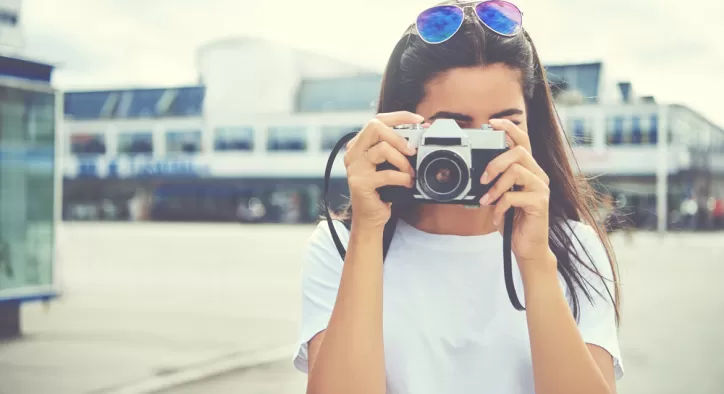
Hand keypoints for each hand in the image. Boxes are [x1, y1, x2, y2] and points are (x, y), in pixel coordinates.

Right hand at [344, 111, 421, 229]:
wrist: (370, 217)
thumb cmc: (382, 190)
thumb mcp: (390, 164)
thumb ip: (399, 147)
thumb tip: (422, 129)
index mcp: (360, 144)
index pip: (377, 120)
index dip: (400, 117)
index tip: (419, 120)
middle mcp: (353, 152)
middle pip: (375, 127)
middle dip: (399, 136)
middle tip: (412, 151)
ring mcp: (354, 167)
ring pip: (382, 148)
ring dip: (403, 161)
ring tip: (410, 173)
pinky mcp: (359, 183)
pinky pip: (387, 174)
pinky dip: (402, 178)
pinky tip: (407, 184)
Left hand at [479, 119, 554, 270]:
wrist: (527, 247)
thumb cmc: (513, 221)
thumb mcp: (499, 198)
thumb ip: (493, 183)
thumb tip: (474, 174)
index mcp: (528, 170)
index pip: (523, 141)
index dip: (509, 128)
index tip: (492, 123)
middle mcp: (538, 175)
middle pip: (519, 152)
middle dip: (495, 163)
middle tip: (482, 179)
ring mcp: (541, 188)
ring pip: (516, 171)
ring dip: (496, 187)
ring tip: (486, 201)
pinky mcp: (540, 202)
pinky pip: (515, 195)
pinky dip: (501, 205)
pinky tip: (497, 216)